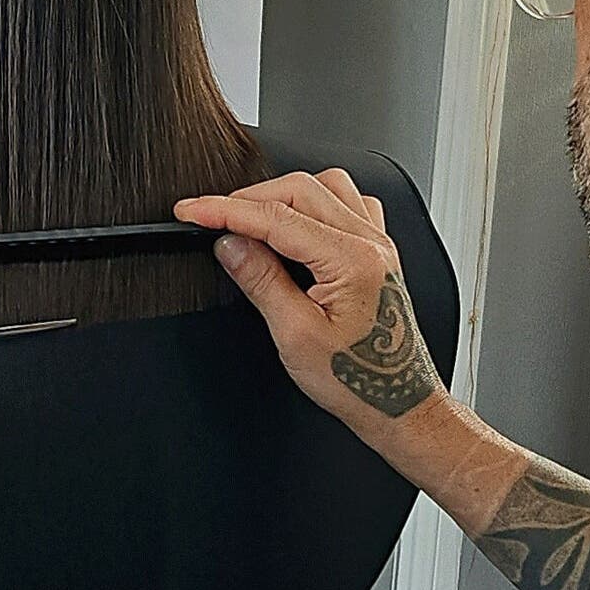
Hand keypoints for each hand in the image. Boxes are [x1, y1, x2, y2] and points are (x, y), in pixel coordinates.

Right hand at [175, 169, 447, 430]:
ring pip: (326, 187)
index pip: (276, 217)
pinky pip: (348, 204)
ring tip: (250, 220)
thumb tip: (229, 243)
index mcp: (352, 260)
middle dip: (248, 198)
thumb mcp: (295, 334)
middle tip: (210, 217)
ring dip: (282, 196)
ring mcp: (377, 245)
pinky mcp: (377, 253)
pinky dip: (314, 205)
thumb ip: (261, 280)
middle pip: (300, 189)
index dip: (225, 210)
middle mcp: (370, 244)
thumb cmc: (359, 379)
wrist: (398, 403)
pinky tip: (295, 226)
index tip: (191, 210)